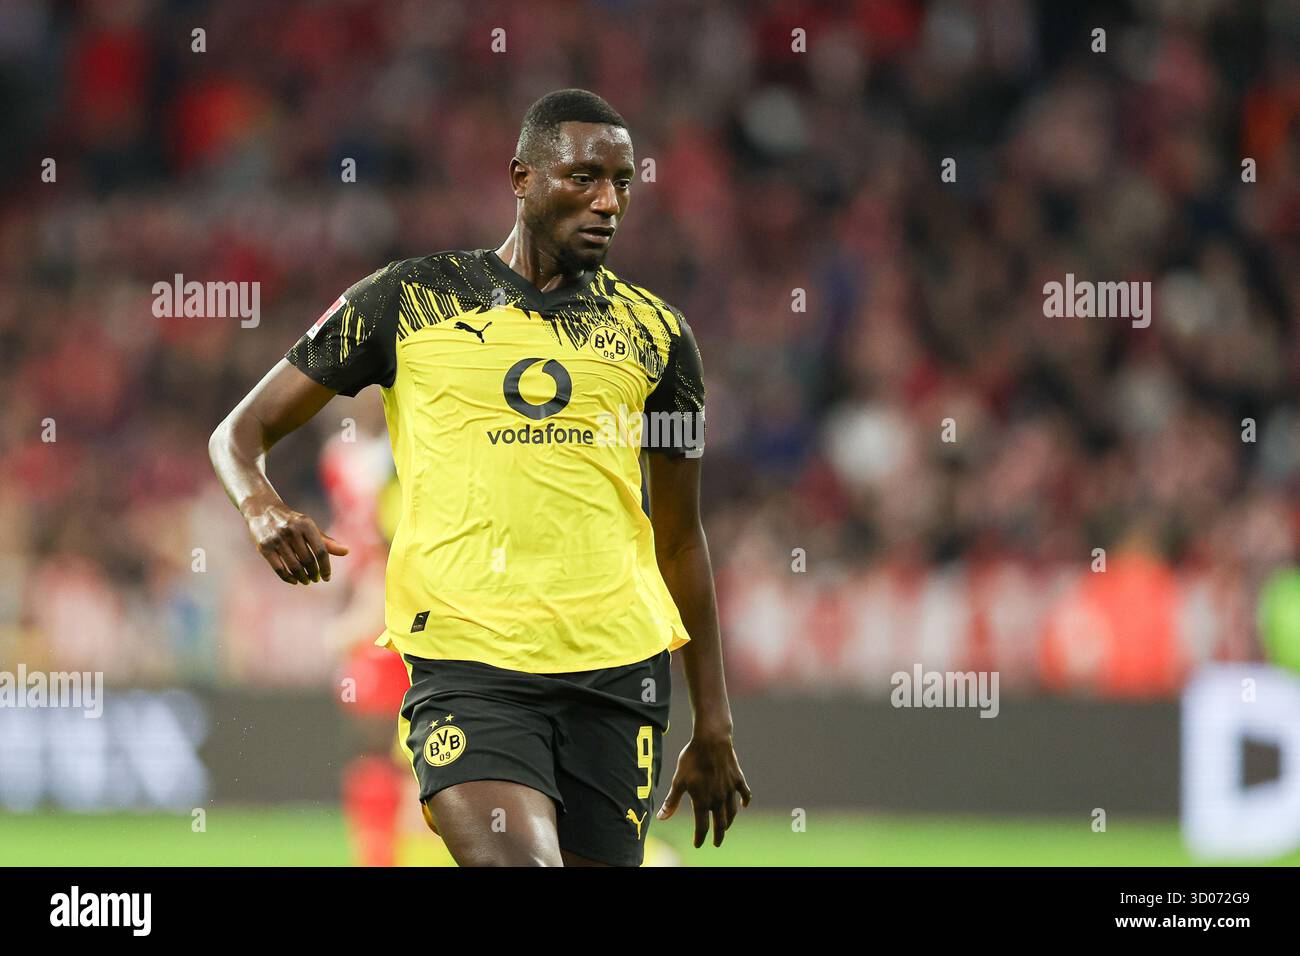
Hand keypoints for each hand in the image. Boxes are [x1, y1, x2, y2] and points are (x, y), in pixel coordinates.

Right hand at [246, 502, 348, 584]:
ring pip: (294, 566)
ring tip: (306, 580)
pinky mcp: (264, 547)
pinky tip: (294, 581)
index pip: (321, 551)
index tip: (327, 577)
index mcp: (306, 524)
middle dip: (313, 573)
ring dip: (302, 577)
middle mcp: (291, 530)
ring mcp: (277, 539)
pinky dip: (288, 578)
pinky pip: (279, 568)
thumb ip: (326, 541)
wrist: (263, 510)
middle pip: (308, 560)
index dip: (325, 567)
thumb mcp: (309, 527)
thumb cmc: (292, 522)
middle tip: (315, 579)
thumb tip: (346, 552)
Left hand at [658, 732, 750, 847]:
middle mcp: (718, 799)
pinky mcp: (737, 779)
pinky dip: (745, 801)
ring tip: (726, 827)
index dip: (700, 838)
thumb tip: (661, 818)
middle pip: (720, 824)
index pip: (702, 827)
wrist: (711, 740)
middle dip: (718, 835)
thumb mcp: (678, 781)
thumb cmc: (691, 759)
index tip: (698, 844)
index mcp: (703, 801)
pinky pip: (744, 793)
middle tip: (717, 843)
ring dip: (729, 822)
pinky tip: (744, 805)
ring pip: (732, 812)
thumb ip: (672, 801)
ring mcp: (730, 790)